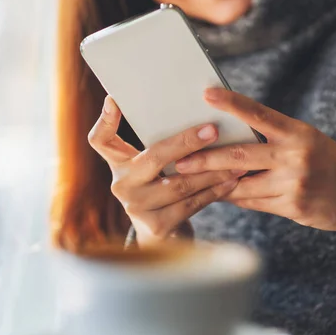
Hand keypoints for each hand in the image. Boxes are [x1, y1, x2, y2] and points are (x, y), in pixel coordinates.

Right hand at [88, 96, 244, 245]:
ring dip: (211, 171)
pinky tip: (231, 181)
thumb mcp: (148, 167)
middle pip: (154, 156)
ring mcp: (136, 208)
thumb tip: (177, 109)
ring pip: (179, 184)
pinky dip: (214, 192)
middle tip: (213, 130)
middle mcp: (121, 185)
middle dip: (187, 142)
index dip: (105, 120)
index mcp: (118, 164)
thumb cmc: (160, 189)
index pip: (100, 140)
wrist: (161, 235)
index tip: (115, 100)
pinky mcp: (156, 227)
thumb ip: (155, 142)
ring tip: (235, 159)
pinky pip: (191, 205)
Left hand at [174, 88, 335, 232]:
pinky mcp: (293, 206)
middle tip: (179, 162)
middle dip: (205, 160)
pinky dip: (234, 197)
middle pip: (240, 156)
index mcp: (297, 132)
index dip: (232, 103)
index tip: (206, 94)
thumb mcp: (305, 139)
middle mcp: (296, 155)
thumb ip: (271, 138)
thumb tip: (228, 139)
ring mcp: (295, 183)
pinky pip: (253, 202)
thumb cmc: (326, 160)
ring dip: (215, 184)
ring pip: (242, 184)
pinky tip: (219, 194)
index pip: (259, 114)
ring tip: (191, 180)